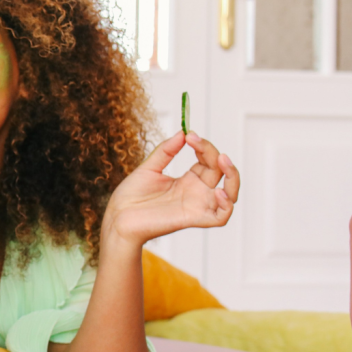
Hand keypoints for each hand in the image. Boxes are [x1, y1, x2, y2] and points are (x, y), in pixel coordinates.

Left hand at [104, 131, 240, 245]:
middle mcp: (195, 193)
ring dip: (233, 177)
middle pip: (220, 172)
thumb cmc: (131, 196)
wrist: (118, 216)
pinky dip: (227, 205)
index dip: (204, 146)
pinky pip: (220, 217)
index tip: (189, 135)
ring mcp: (196, 206)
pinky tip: (218, 191)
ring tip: (223, 161)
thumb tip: (182, 132)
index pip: (208, 160)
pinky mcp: (192, 219)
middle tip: (197, 142)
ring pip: (230, 195)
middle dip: (215, 154)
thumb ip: (166, 151)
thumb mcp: (149, 167)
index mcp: (187, 180)